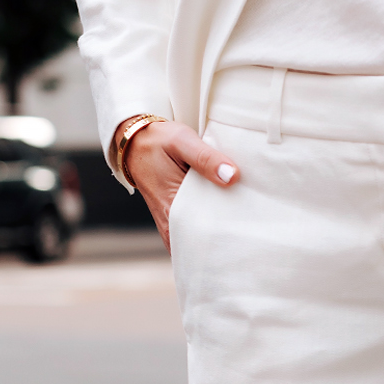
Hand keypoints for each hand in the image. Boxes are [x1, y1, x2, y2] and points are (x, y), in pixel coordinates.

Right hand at [122, 118, 239, 249]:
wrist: (133, 143)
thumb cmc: (157, 141)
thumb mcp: (182, 141)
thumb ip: (206, 158)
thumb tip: (232, 176)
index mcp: (173, 209)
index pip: (205, 236)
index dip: (227, 237)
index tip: (247, 232)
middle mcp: (171, 224)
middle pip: (205, 242)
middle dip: (226, 239)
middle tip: (250, 231)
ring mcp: (173, 225)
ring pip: (200, 239)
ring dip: (218, 234)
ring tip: (241, 228)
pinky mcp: (175, 220)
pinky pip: (195, 232)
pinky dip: (210, 227)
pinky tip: (226, 219)